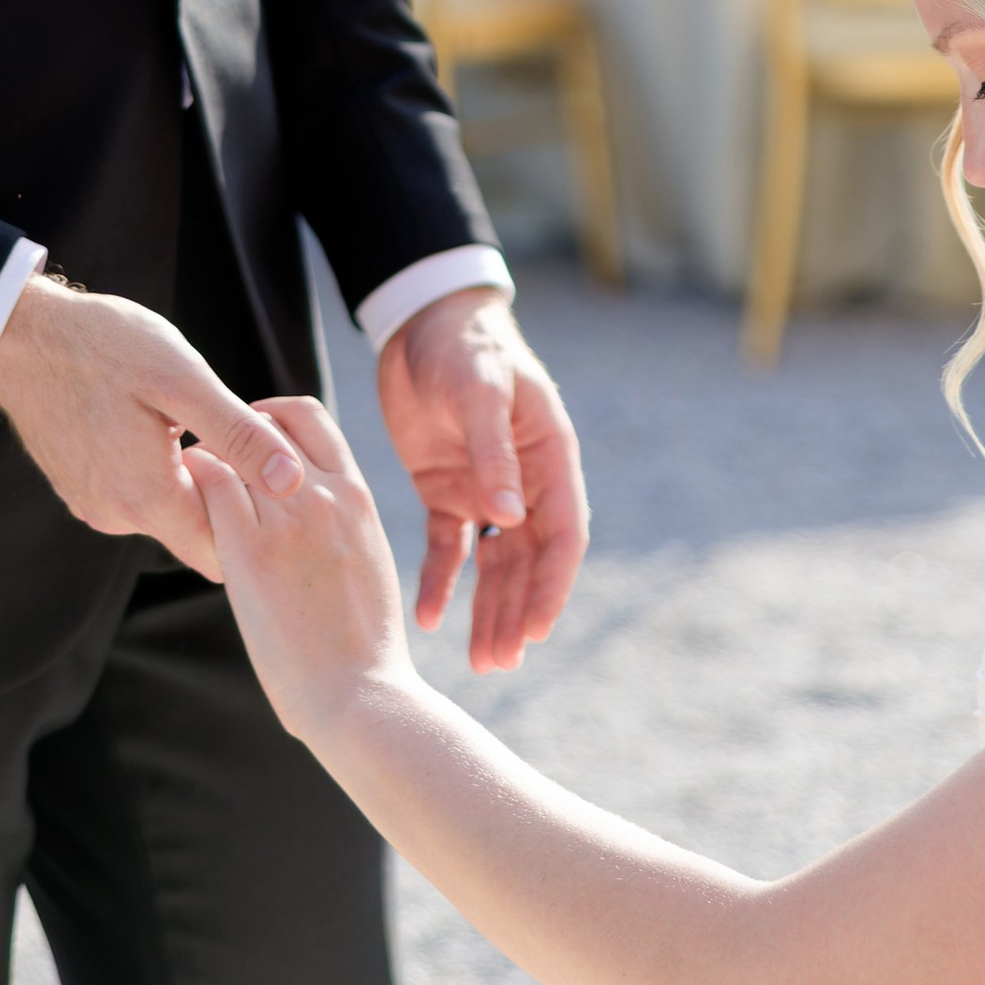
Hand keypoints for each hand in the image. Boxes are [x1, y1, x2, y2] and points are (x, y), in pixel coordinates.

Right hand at [0, 275, 307, 581]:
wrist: (21, 333)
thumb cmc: (103, 345)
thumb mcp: (182, 379)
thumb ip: (237, 435)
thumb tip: (293, 480)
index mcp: (147, 497)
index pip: (221, 549)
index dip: (253, 517)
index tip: (261, 470)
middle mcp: (117, 515)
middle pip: (193, 531)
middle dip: (223, 494)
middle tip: (232, 434)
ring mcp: (93, 504)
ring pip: (165, 510)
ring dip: (187, 476)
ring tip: (190, 420)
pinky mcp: (79, 488)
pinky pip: (133, 493)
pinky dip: (153, 468)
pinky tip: (153, 423)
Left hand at [181, 392, 412, 743]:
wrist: (361, 693)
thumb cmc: (364, 645)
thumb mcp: (367, 560)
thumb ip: (340, 523)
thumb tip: (314, 518)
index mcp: (356, 494)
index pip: (308, 417)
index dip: (270, 418)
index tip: (246, 440)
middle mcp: (323, 493)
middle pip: (264, 422)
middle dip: (230, 430)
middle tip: (207, 457)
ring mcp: (286, 518)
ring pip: (231, 448)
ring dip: (202, 454)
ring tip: (184, 481)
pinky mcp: (249, 550)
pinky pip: (210, 485)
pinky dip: (191, 481)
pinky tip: (180, 502)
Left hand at [375, 289, 588, 671]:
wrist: (421, 323)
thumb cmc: (464, 348)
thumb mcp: (480, 392)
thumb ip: (494, 453)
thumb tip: (511, 518)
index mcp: (550, 459)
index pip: (563, 536)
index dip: (553, 586)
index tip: (537, 631)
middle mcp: (525, 483)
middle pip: (528, 563)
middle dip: (517, 614)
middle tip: (499, 662)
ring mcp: (486, 490)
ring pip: (493, 565)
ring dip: (488, 610)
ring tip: (480, 659)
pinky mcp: (447, 491)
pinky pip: (448, 547)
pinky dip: (442, 582)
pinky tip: (431, 618)